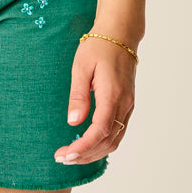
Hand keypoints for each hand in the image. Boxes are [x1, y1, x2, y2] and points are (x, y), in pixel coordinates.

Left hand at [54, 35, 136, 164]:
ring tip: (72, 155)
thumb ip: (78, 95)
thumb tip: (73, 122)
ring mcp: (128, 106)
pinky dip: (103, 143)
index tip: (66, 154)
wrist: (120, 34)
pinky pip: (118, 132)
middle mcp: (124, 104)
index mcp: (112, 94)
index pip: (99, 131)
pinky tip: (88, 144)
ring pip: (114, 140)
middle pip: (108, 141)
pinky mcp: (127, 105)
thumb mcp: (81, 66)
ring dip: (94, 152)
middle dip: (85, 155)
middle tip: (63, 158)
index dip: (83, 147)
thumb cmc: (98, 47)